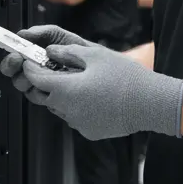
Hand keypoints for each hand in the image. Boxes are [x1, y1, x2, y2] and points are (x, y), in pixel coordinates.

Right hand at [0, 25, 97, 95]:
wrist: (108, 76)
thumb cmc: (88, 56)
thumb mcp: (67, 38)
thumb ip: (46, 33)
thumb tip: (24, 33)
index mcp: (36, 51)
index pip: (9, 47)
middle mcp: (35, 68)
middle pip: (11, 68)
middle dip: (9, 64)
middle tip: (17, 59)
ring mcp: (41, 84)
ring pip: (21, 83)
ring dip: (23, 78)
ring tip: (35, 72)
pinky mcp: (49, 98)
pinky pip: (36, 96)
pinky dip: (39, 91)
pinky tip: (48, 85)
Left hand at [22, 42, 182, 140]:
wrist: (151, 103)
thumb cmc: (126, 77)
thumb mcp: (95, 55)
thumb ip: (68, 53)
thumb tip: (51, 51)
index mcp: (66, 89)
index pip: (35, 79)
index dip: (30, 69)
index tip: (31, 61)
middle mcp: (68, 110)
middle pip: (44, 95)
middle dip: (43, 83)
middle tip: (51, 70)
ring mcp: (79, 123)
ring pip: (59, 107)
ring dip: (60, 95)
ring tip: (75, 81)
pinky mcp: (90, 131)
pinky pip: (74, 117)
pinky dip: (75, 107)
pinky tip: (91, 96)